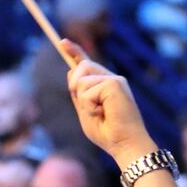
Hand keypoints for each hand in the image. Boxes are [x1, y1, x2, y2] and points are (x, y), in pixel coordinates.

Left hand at [63, 41, 153, 164]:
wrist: (124, 144)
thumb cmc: (108, 134)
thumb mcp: (86, 112)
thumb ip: (79, 94)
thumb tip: (71, 71)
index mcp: (105, 85)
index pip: (87, 63)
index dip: (75, 51)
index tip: (62, 42)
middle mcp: (111, 79)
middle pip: (81, 67)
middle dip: (75, 87)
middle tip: (90, 108)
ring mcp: (114, 79)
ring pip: (82, 80)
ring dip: (84, 101)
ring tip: (99, 113)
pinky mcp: (115, 83)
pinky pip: (87, 91)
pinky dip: (90, 106)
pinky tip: (103, 113)